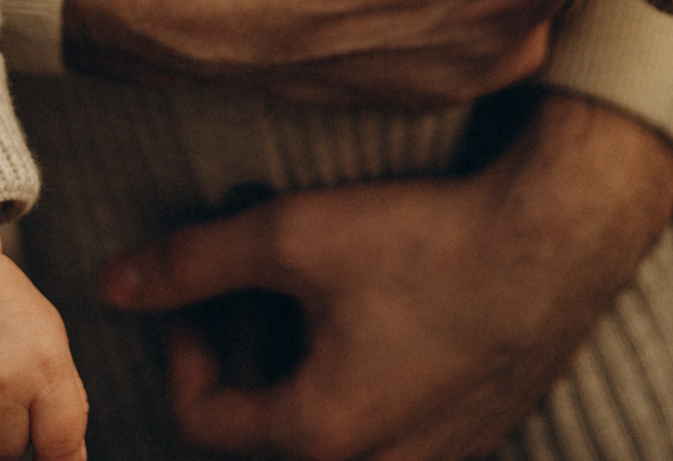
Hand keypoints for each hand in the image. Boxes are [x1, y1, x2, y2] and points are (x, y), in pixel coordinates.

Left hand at [99, 91, 672, 459]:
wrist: (559, 237)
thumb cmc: (429, 237)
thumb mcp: (293, 234)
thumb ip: (192, 263)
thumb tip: (113, 283)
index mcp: (321, 433)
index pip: (199, 420)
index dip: (179, 347)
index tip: (196, 289)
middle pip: (260, 437)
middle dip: (235, 365)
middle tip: (244, 293)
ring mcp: (429, 460)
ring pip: (320, 437)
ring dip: (289, 378)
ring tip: (299, 299)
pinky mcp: (467, 438)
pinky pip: (381, 432)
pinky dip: (349, 385)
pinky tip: (363, 315)